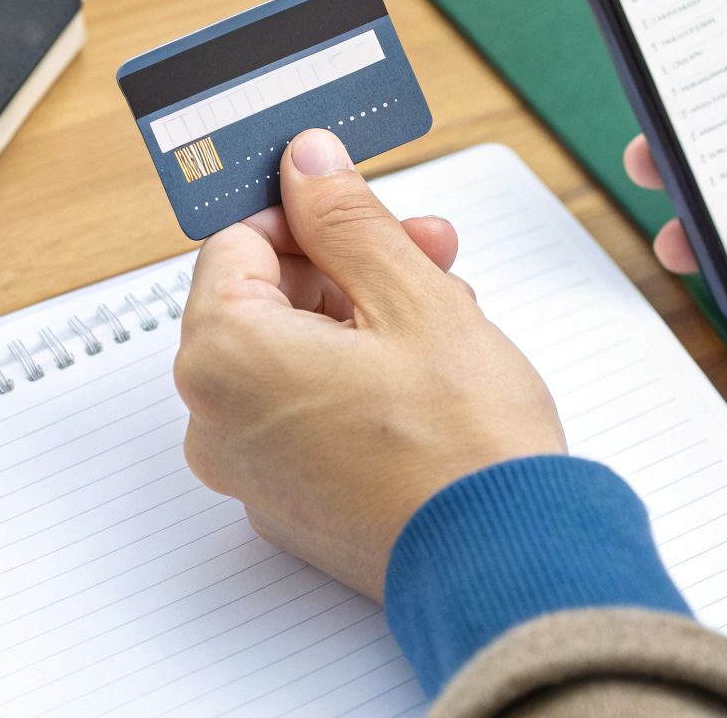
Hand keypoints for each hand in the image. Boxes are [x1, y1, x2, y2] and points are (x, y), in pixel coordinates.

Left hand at [174, 128, 563, 599]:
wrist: (508, 563)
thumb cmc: (464, 446)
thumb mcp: (412, 296)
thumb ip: (348, 218)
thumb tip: (308, 164)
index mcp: (225, 359)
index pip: (239, 243)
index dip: (306, 210)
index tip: (354, 197)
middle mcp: (218, 422)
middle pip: (267, 301)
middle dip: (349, 263)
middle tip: (426, 247)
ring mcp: (254, 473)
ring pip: (295, 358)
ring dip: (364, 318)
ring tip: (449, 311)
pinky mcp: (294, 507)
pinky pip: (308, 416)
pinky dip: (357, 381)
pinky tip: (429, 372)